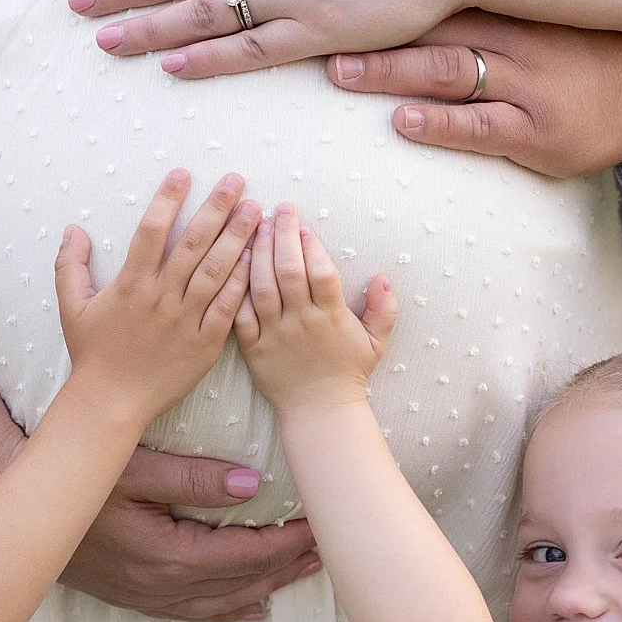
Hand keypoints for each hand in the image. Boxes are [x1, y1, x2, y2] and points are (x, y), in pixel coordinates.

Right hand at [55, 169, 258, 423]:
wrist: (111, 401)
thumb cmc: (92, 354)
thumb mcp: (72, 307)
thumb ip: (71, 266)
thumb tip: (72, 229)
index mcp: (131, 284)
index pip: (151, 230)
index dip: (167, 199)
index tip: (183, 173)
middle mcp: (161, 297)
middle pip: (193, 244)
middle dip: (216, 208)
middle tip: (236, 181)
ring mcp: (186, 320)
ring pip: (217, 271)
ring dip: (237, 237)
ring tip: (254, 210)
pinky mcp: (205, 343)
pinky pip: (228, 307)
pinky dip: (242, 281)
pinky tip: (255, 258)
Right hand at [64, 447, 323, 621]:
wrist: (19, 509)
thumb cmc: (75, 480)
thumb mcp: (133, 468)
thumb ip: (193, 478)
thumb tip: (252, 485)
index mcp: (169, 555)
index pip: (247, 554)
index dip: (288, 542)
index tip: (320, 524)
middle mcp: (163, 586)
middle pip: (243, 582)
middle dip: (287, 565)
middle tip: (329, 548)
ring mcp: (147, 596)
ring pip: (223, 602)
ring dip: (267, 586)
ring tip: (304, 572)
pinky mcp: (134, 596)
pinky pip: (193, 612)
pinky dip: (228, 610)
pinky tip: (250, 609)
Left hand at [234, 205, 397, 416]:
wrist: (319, 411)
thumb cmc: (348, 373)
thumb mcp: (377, 342)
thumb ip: (385, 308)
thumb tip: (383, 276)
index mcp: (331, 317)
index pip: (321, 272)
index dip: (311, 246)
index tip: (303, 225)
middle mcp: (302, 322)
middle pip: (288, 271)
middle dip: (282, 235)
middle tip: (278, 210)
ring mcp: (275, 334)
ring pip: (262, 286)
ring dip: (258, 252)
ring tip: (256, 226)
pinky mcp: (253, 347)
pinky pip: (240, 313)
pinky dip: (236, 287)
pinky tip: (235, 261)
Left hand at [327, 11, 621, 177]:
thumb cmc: (576, 52)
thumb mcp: (530, 11)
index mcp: (504, 6)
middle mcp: (511, 38)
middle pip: (427, 27)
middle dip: (368, 30)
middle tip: (311, 29)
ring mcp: (524, 85)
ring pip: (448, 72)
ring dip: (389, 73)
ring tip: (339, 72)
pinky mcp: (537, 132)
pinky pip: (482, 127)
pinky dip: (441, 125)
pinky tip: (402, 121)